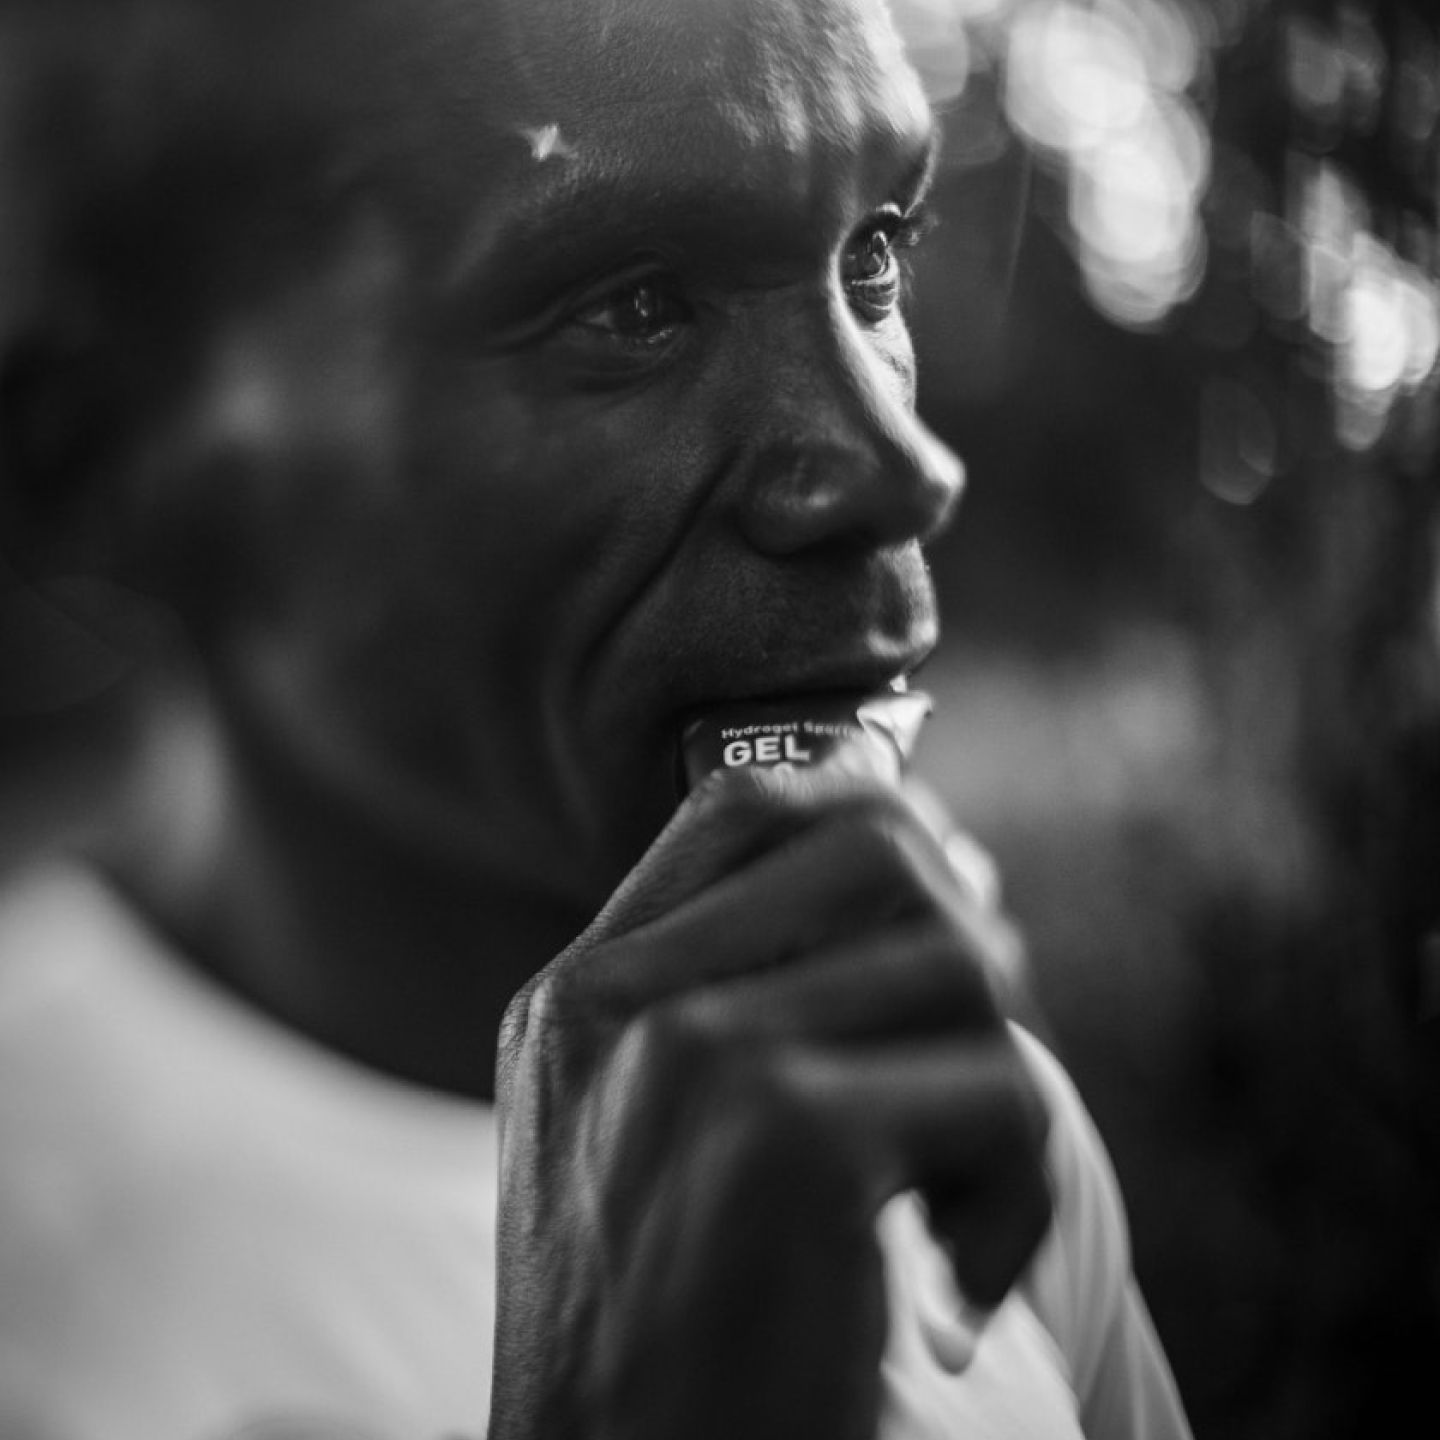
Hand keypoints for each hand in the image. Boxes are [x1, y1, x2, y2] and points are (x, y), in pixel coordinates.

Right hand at [487, 747, 1052, 1439]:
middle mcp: (621, 1003)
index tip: (938, 905)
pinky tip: (954, 1282)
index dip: (869, 816)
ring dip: (997, 1094)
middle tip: (966, 1075)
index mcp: (580, 998)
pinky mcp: (794, 1138)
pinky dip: (1016, 1195)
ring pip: (959, 962)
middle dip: (967, 945)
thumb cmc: (662, 1341)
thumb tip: (942, 871)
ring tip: (949, 1205)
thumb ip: (747, 1004)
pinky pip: (999, 1091)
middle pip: (875, 850)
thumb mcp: (642, 1148)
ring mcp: (697, 1054)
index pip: (743, 805)